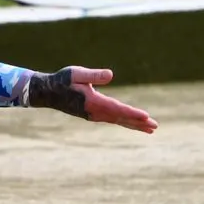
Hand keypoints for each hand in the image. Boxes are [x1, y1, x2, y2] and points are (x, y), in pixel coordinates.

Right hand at [27, 67, 157, 133]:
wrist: (48, 93)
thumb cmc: (62, 80)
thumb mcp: (77, 73)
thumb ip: (93, 75)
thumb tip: (111, 75)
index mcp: (93, 102)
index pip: (117, 108)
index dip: (132, 113)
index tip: (146, 117)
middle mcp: (95, 112)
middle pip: (121, 118)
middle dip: (138, 123)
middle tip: (155, 127)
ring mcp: (94, 115)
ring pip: (118, 121)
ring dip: (134, 125)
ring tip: (149, 129)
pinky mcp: (93, 115)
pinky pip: (113, 120)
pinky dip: (124, 122)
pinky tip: (132, 124)